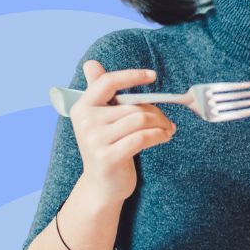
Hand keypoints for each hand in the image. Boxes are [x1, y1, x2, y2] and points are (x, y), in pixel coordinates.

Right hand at [70, 61, 176, 202]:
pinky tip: (165, 137)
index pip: (107, 82)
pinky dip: (159, 135)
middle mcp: (85, 122)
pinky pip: (143, 137)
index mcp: (82, 107)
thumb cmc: (108, 147)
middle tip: (167, 121)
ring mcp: (95, 140)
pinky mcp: (108, 157)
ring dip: (162, 124)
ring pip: (141, 119)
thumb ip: (100, 93)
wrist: (102, 185)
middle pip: (133, 105)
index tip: (152, 75)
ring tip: (167, 130)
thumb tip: (91, 64)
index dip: (131, 76)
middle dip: (157, 112)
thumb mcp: (101, 119)